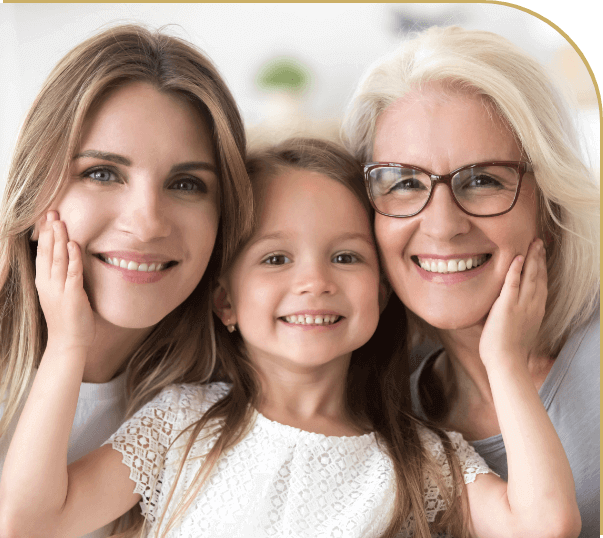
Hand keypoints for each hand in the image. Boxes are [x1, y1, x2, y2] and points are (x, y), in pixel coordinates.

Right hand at [35, 211, 94, 350]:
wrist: (68, 343)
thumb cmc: (68, 319)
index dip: (45, 235)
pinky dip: (73, 257)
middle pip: (47, 253)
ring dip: (60, 239)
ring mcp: (59, 290)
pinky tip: (74, 244)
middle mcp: (48, 284)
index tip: (46, 217)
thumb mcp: (60, 294)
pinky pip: (73, 273)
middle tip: (52, 211)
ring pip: (58, 259)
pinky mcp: (72, 296)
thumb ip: (61, 278)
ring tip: (60, 221)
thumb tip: (68, 260)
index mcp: (44, 283)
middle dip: (50, 231)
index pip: (42, 254)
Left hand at [479, 239, 546, 369]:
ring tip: (533, 243)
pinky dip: (515, 269)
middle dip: (539, 257)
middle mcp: (532, 305)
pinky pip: (512, 284)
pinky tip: (517, 257)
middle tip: (539, 242)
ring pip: (529, 276)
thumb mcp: (518, 329)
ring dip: (531, 257)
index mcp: (535, 311)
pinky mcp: (507, 306)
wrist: (506, 362)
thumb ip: (515, 316)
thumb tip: (505, 311)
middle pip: (539, 276)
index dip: (542, 268)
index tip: (541, 255)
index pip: (541, 284)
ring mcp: (521, 305)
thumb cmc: (508, 351)